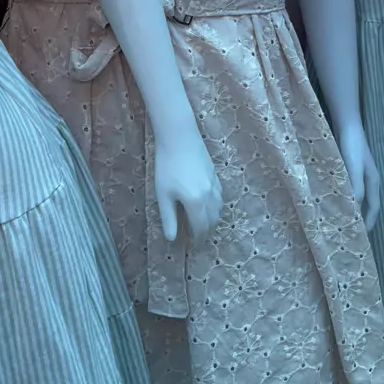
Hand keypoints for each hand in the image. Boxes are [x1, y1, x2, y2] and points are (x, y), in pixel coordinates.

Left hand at [154, 127, 222, 241]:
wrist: (179, 137)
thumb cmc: (166, 166)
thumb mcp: (163, 194)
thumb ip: (169, 218)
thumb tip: (172, 238)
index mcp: (196, 203)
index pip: (201, 228)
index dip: (198, 239)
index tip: (193, 246)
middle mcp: (209, 196)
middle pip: (213, 220)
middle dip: (207, 231)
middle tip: (199, 238)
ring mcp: (214, 184)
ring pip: (219, 208)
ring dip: (213, 219)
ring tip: (203, 223)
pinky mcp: (215, 174)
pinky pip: (220, 196)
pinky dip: (216, 205)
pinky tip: (208, 204)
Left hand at [336, 122, 379, 231]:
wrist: (346, 123)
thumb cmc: (352, 146)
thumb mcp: (354, 168)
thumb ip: (355, 188)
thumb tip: (354, 210)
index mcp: (373, 181)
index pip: (374, 207)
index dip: (369, 221)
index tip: (361, 235)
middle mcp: (366, 179)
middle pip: (365, 203)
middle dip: (359, 217)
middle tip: (348, 231)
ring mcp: (356, 173)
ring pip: (354, 195)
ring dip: (348, 207)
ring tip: (336, 219)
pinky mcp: (345, 167)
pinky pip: (345, 187)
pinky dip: (340, 196)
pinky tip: (328, 200)